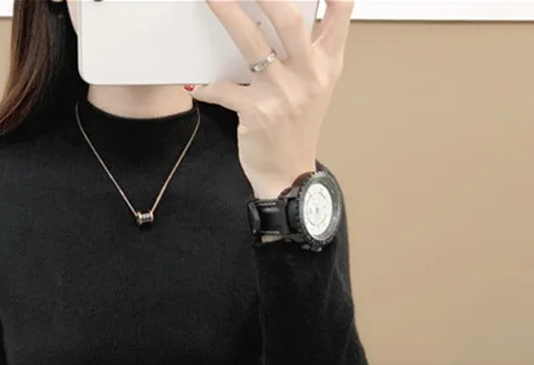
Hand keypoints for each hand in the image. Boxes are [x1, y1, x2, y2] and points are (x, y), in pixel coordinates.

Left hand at [189, 0, 353, 197]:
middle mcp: (309, 74)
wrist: (289, 175)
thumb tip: (274, 14)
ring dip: (229, 16)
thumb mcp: (315, 87)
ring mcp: (283, 93)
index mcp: (328, 64)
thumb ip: (307, 51)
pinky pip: (224, 89)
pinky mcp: (257, 112)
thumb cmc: (297, 129)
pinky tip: (195, 84)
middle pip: (289, 20)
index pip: (341, 12)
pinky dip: (207, 86)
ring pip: (253, 45)